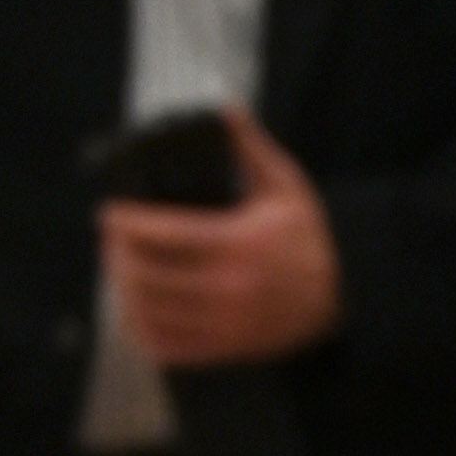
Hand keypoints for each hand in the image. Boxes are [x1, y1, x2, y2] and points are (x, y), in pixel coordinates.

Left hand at [95, 109, 341, 364]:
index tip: (110, 213)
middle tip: (111, 239)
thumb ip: (249, 147)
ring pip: (151, 311)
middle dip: (117, 254)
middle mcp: (229, 287)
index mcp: (239, 243)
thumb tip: (223, 107)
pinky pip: (168, 347)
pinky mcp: (227, 348)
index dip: (125, 224)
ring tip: (119, 269)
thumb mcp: (286, 184)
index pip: (163, 235)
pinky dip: (142, 330)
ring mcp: (226, 324)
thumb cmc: (309, 236)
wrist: (345, 293)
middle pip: (147, 274)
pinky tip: (135, 310)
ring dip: (124, 289)